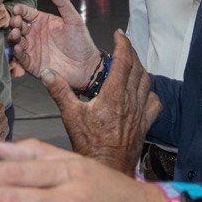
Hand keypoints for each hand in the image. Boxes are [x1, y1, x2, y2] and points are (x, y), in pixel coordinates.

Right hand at [8, 0, 100, 89]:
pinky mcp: (32, 63)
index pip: (27, 13)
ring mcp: (32, 48)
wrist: (86, 66)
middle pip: (18, 26)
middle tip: (15, 22)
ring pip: (17, 41)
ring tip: (16, 34)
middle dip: (14, 23)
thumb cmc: (81, 42)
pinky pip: (22, 57)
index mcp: (42, 22)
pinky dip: (18, 53)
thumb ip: (63, 3)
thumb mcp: (74, 19)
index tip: (17, 9)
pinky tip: (19, 47)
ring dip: (14, 37)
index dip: (20, 10)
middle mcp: (35, 34)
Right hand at [42, 31, 160, 174]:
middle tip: (123, 46)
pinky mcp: (145, 124)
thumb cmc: (89, 145)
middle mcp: (131, 101)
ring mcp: (140, 113)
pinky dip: (150, 93)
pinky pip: (154, 103)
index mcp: (114, 95)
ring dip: (141, 70)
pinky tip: (143, 93)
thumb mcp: (70, 116)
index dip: (123, 44)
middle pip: (138, 68)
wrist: (107, 167)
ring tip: (132, 65)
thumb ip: (59, 91)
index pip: (124, 61)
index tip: (119, 34)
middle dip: (131, 53)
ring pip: (147, 83)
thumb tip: (47, 73)